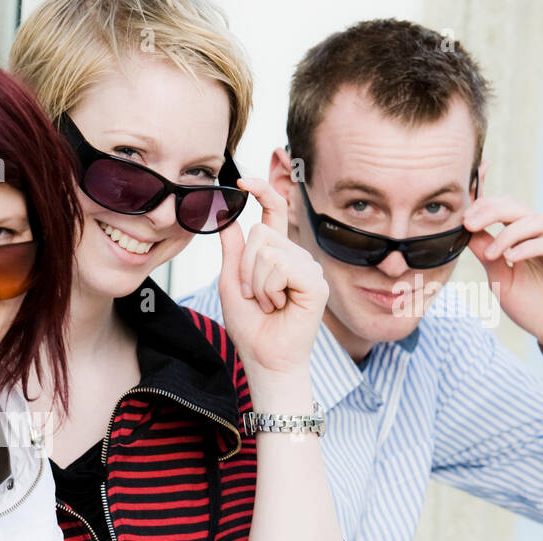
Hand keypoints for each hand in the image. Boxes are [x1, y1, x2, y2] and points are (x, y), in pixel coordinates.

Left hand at [218, 178, 328, 402]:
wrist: (264, 358)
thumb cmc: (250, 326)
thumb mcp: (231, 282)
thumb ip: (233, 250)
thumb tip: (226, 217)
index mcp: (277, 253)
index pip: (273, 211)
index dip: (262, 191)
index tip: (242, 180)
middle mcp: (297, 256)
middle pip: (262, 233)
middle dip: (246, 268)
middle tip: (254, 296)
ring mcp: (309, 268)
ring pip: (269, 251)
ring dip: (256, 283)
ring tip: (268, 304)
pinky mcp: (316, 282)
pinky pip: (281, 267)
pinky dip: (269, 289)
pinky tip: (279, 306)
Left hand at [465, 196, 542, 359]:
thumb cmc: (532, 307)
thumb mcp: (501, 280)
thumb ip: (487, 257)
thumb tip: (467, 234)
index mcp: (522, 241)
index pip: (505, 210)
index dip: (484, 208)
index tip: (463, 218)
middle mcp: (540, 239)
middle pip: (519, 208)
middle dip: (492, 211)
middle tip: (470, 223)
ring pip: (537, 221)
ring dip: (509, 233)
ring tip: (491, 254)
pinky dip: (529, 247)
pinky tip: (511, 258)